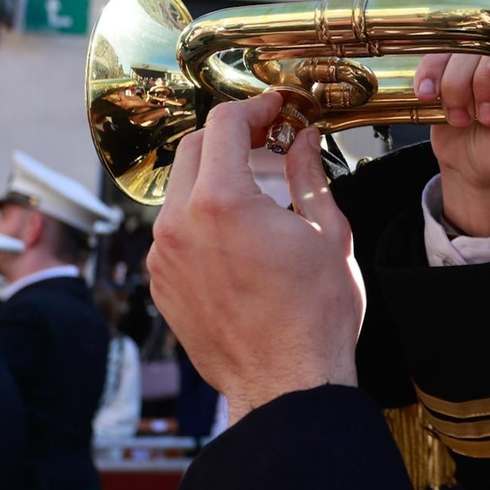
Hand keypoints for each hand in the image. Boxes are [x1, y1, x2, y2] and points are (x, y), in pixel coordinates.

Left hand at [148, 93, 364, 424]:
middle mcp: (179, 224)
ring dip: (213, 176)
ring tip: (256, 186)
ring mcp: (164, 256)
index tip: (275, 109)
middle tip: (267, 137)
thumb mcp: (326, 232)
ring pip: (180, 191)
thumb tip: (302, 141)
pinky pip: (175, 231)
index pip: (224, 125)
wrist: (286, 382)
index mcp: (222, 203)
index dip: (253, 107)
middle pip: (193, 149)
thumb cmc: (315, 315)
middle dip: (229, 136)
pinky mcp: (162, 283)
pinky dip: (201, 217)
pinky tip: (239, 232)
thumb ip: (307, 175)